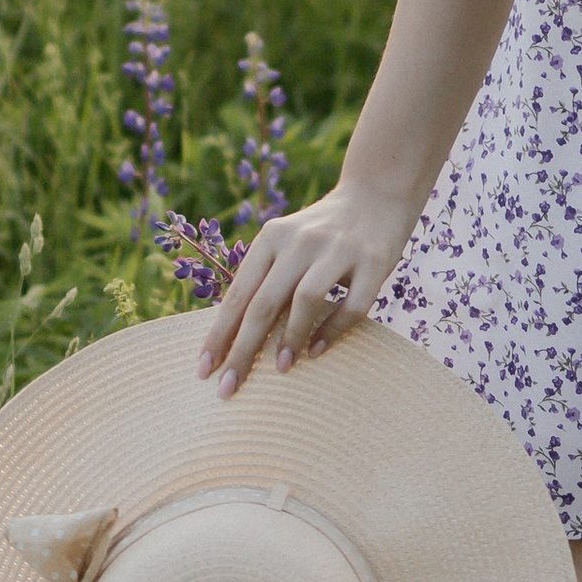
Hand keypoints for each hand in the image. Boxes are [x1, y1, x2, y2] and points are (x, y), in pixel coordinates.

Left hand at [197, 179, 419, 392]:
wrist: (376, 194)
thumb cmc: (321, 233)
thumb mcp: (286, 244)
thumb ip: (264, 279)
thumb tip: (231, 337)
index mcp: (272, 237)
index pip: (238, 294)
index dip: (219, 334)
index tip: (204, 370)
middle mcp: (301, 241)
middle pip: (264, 302)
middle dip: (243, 349)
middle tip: (229, 387)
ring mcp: (339, 249)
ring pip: (306, 299)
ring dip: (290, 338)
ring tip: (280, 368)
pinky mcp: (373, 261)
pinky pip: (352, 305)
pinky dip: (332, 331)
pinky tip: (316, 351)